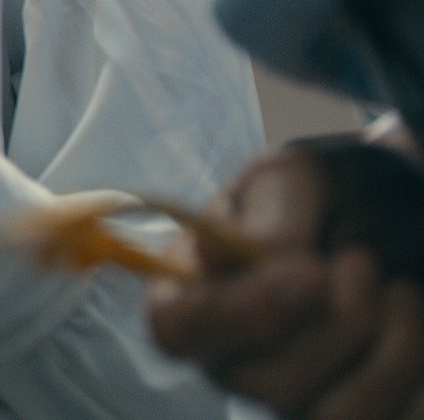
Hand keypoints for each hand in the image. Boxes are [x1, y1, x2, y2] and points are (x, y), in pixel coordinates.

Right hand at [149, 140, 423, 418]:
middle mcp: (235, 362)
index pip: (178, 332)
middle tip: (360, 260)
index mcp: (192, 298)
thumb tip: (247, 253)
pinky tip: (410, 318)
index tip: (307, 274)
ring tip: (395, 288)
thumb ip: (271, 214)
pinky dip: (414, 363)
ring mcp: (296, 397)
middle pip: (268, 387)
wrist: (380, 216)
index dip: (232, 315)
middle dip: (335, 321)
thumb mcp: (293, 181)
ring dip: (386, 342)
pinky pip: (396, 415)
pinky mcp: (354, 408)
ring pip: (336, 413)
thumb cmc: (321, 198)